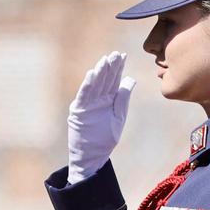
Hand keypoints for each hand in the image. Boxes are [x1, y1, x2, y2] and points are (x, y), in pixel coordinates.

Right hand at [67, 52, 135, 183]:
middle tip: (115, 54)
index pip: (114, 81)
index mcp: (108, 100)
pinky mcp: (78, 111)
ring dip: (99, 72)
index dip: (118, 68)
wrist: (92, 155)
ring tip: (104, 61)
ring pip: (94, 85)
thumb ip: (123, 99)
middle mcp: (97, 100)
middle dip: (109, 67)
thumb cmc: (105, 139)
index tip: (122, 55)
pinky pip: (84, 95)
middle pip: (104, 80)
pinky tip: (92, 74)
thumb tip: (130, 79)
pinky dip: (87, 85)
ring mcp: (87, 105)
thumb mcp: (118, 117)